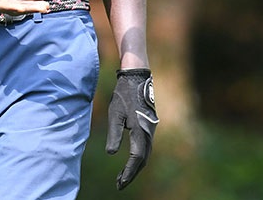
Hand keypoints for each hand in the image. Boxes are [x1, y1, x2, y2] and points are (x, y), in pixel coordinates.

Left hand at [106, 68, 158, 189]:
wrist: (137, 79)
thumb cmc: (123, 95)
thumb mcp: (115, 114)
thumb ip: (114, 134)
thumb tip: (111, 153)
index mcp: (140, 130)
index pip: (136, 158)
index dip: (128, 172)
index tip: (120, 183)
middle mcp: (149, 132)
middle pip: (143, 160)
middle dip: (132, 173)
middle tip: (120, 184)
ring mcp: (151, 130)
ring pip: (146, 155)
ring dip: (136, 167)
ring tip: (123, 177)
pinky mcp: (149, 127)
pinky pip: (146, 148)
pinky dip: (139, 158)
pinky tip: (131, 162)